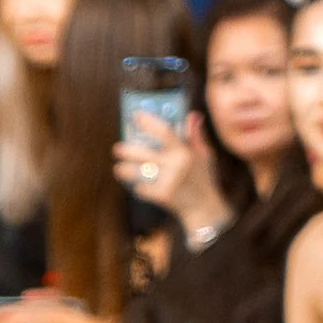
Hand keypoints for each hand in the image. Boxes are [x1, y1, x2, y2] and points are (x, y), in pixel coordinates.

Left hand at [112, 109, 228, 241]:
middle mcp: (175, 165)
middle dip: (128, 151)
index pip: (164, 132)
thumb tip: (192, 115)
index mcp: (185, 152)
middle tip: (117, 148)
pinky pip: (143, 189)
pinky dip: (138, 187)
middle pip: (145, 154)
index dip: (149, 122)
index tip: (136, 116)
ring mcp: (168, 181)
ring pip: (140, 172)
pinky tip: (134, 184)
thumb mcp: (205, 154)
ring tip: (118, 168)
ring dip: (126, 170)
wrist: (203, 207)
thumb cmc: (203, 178)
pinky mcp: (162, 196)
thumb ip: (196, 135)